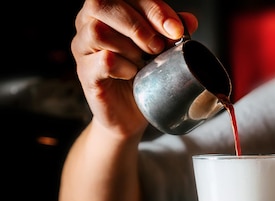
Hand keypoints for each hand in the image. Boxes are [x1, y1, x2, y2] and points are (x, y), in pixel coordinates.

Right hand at [71, 0, 197, 138]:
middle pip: (101, 4)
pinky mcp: (85, 73)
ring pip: (97, 31)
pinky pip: (102, 60)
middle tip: (157, 47)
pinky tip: (132, 74)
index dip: (152, 8)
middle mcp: (87, 24)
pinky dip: (122, 66)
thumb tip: (190, 20)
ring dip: (129, 46)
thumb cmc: (143, 77)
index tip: (176, 29)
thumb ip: (171, 32)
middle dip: (137, 24)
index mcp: (107, 11)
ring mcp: (82, 49)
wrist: (131, 114)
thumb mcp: (162, 51)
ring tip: (144, 61)